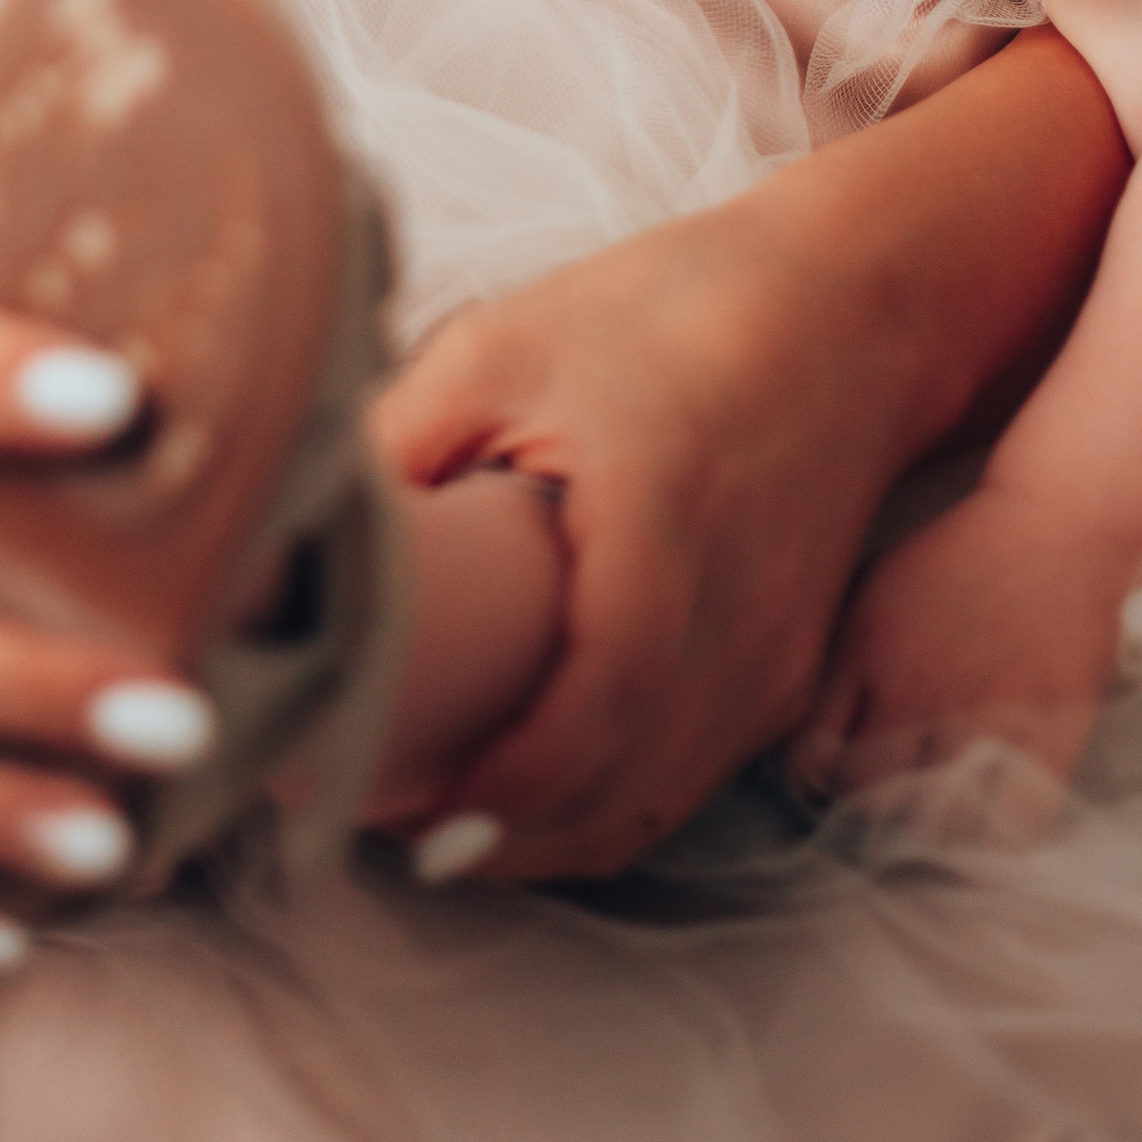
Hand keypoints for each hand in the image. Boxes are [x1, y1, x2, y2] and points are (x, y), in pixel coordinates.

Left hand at [371, 198, 924, 879]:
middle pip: (616, 791)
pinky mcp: (782, 673)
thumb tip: (288, 529)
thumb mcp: (505, 344)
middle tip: (376, 819)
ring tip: (429, 815)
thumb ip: (401, 440)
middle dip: (495, 834)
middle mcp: (735, 621)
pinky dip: (599, 804)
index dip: (496, 783)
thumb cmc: (674, 311)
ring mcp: (771, 661)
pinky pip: (684, 778)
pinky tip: (521, 785)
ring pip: (650, 806)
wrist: (853, 307)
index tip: (396, 803)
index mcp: (663, 527)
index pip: (592, 708)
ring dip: (542, 834)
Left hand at [789, 479, 1131, 834]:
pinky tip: (995, 812)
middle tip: (897, 798)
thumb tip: (805, 755)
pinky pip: (1012, 824)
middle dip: (876, 805)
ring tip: (945, 806)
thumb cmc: (959, 558)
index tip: (837, 784)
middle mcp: (915, 687)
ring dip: (936, 824)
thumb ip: (836, 665)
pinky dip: (1000, 832)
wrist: (1056, 523)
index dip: (821, 784)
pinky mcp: (1047, 729)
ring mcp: (981, 712)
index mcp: (865, 651)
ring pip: (936, 819)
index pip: (815, 758)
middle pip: (870, 797)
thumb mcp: (874, 591)